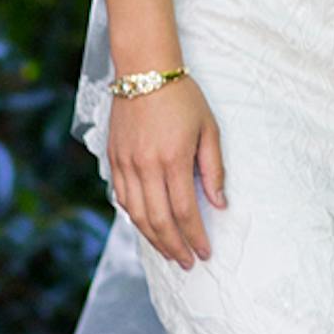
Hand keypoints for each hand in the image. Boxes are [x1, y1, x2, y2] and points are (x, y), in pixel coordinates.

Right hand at [108, 77, 225, 269]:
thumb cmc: (182, 96)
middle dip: (174, 247)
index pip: (184, 212)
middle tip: (187, 263)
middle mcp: (145, 166)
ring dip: (153, 239)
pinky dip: (135, 217)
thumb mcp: (208, 128)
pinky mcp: (113, 159)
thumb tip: (219, 204)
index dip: (195, 237)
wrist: (144, 70)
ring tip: (169, 252)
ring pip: (137, 215)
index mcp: (173, 159)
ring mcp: (126, 164)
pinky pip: (122, 198)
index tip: (205, 253)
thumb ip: (213, 169)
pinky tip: (147, 225)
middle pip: (158, 221)